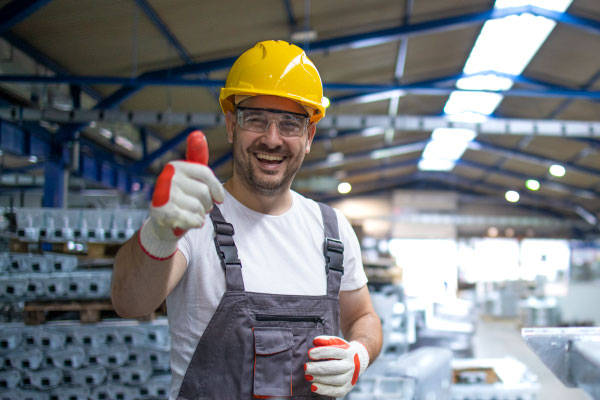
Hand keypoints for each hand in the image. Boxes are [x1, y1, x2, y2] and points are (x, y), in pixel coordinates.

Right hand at [139, 130, 224, 258]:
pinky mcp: (162, 213)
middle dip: (207, 204)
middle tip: (199, 207)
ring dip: (200, 214)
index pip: (205, 173)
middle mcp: (167, 177)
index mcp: (176, 166)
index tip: (220, 200)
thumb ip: (197, 156)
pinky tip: (188, 222)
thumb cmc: (182, 196)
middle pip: (203, 192)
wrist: (163, 223)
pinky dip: (194, 223)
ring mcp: (163, 195)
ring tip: (190, 213)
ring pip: (198, 207)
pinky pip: (192, 219)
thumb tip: (198, 133)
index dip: (216, 188)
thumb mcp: (190, 176)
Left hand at [304, 335, 368, 397]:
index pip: (334, 351)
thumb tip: (315, 341)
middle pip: (334, 367)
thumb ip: (326, 340)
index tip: (309, 354)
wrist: (358, 361)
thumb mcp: (337, 343)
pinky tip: (313, 387)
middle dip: (318, 368)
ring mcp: (350, 378)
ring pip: (335, 380)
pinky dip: (324, 390)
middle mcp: (351, 365)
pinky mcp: (347, 388)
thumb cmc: (341, 351)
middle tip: (306, 367)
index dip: (321, 352)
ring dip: (319, 378)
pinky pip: (336, 391)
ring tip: (307, 376)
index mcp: (348, 352)